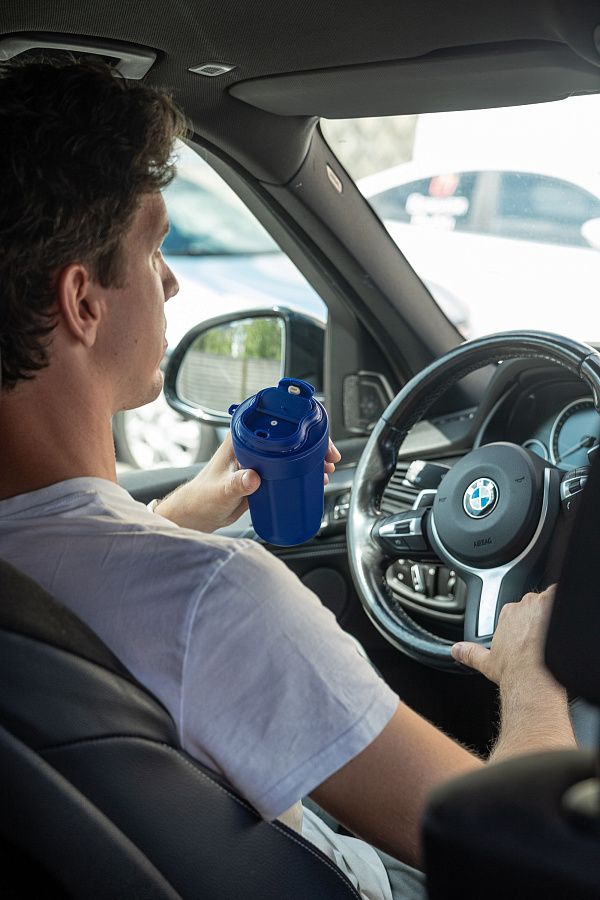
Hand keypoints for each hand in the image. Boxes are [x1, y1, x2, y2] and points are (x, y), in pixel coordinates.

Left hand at [154, 433, 341, 532]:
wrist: (197, 515)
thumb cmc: (201, 498)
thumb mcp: (221, 490)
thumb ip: (236, 484)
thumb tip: (253, 478)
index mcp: (241, 439)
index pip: (275, 423)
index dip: (300, 427)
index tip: (316, 438)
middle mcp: (252, 447)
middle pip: (289, 438)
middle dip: (313, 445)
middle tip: (328, 458)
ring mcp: (258, 462)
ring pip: (291, 455)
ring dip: (310, 461)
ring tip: (325, 472)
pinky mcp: (262, 478)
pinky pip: (287, 472)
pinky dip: (302, 474)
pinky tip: (312, 481)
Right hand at [451, 585, 557, 688]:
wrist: (533, 678)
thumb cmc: (513, 671)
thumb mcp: (486, 663)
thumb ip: (469, 653)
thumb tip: (456, 650)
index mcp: (507, 613)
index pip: (519, 609)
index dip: (526, 622)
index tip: (530, 635)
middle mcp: (524, 605)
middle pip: (536, 603)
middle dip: (541, 616)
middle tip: (545, 637)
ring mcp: (544, 606)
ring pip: (553, 601)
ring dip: (555, 612)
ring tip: (556, 634)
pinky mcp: (559, 607)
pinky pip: (565, 598)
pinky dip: (567, 609)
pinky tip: (566, 628)